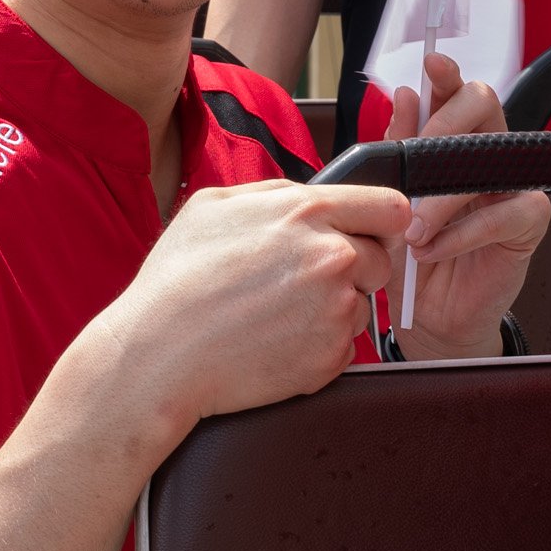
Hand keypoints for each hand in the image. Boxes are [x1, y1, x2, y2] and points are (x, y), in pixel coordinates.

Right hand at [96, 178, 405, 432]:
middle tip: (303, 281)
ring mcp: (336, 311)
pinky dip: (319, 344)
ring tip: (277, 314)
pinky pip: (344, 345)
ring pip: (361, 304)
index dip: (381, 221)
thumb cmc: (177, 281)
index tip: (371, 232)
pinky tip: (276, 340)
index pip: (390, 208)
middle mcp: (333, 258)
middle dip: (353, 268)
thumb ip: (275, 193)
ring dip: (334, 309)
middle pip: (380, 259)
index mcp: (308, 213)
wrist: (159, 356)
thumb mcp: (214, 205)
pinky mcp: (331, 357)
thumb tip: (310, 195)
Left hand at [385, 54, 550, 360]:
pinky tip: (435, 250)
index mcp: (453, 139)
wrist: (425, 318)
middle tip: (413, 170)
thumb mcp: (390, 202)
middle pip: (483, 103)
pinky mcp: (528, 221)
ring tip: (414, 233)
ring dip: (442, 198)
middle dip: (443, 128)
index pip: (454, 93)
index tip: (432, 64)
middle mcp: (486, 153)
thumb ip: (397, 151)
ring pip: (487, 159)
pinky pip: (502, 213)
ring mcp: (511, 183)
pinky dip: (461, 234)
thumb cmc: (408, 258)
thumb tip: (403, 96)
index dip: (446, 75)